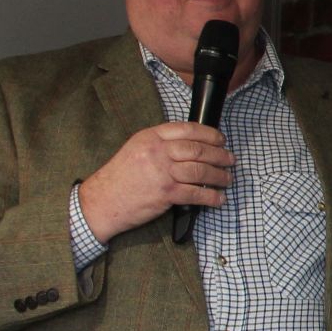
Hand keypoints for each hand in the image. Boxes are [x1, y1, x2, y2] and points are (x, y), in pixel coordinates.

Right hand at [77, 122, 233, 242]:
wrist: (101, 201)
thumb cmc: (120, 177)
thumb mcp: (136, 149)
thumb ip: (161, 144)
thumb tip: (192, 145)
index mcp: (150, 137)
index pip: (188, 129)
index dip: (209, 134)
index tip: (221, 140)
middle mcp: (157, 152)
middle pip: (198, 150)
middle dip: (220, 155)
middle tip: (230, 160)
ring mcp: (162, 172)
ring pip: (201, 171)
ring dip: (219, 176)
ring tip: (227, 179)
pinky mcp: (165, 193)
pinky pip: (196, 194)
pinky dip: (211, 197)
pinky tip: (218, 199)